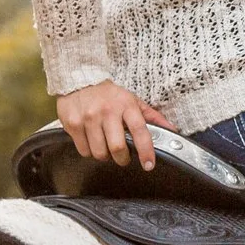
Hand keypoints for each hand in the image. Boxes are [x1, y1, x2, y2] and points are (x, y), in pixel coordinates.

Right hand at [57, 80, 174, 169]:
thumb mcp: (133, 101)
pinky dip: (90, 152)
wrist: (79, 79)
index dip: (146, 150)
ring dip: (105, 156)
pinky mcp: (72, 124)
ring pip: (99, 153)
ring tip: (105, 146)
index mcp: (126, 105)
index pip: (139, 130)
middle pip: (117, 147)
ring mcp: (88, 118)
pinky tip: (92, 141)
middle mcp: (107, 112)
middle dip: (122, 159)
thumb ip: (152, 117)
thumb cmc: (109, 94)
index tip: (149, 164)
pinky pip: (84, 151)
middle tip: (123, 157)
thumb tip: (172, 130)